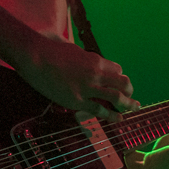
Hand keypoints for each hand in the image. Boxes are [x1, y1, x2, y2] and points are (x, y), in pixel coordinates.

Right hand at [16, 38, 139, 122]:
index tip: (119, 84)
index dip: (120, 78)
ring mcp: (87, 87)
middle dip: (129, 91)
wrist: (35, 56)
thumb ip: (80, 56)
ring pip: (116, 97)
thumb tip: (79, 53)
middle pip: (122, 83)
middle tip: (132, 98)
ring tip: (133, 109)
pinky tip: (118, 119)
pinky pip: (99, 110)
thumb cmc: (50, 50)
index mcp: (95, 60)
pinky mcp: (77, 100)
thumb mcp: (72, 48)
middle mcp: (95, 73)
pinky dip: (111, 116)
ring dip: (127, 104)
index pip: (117, 70)